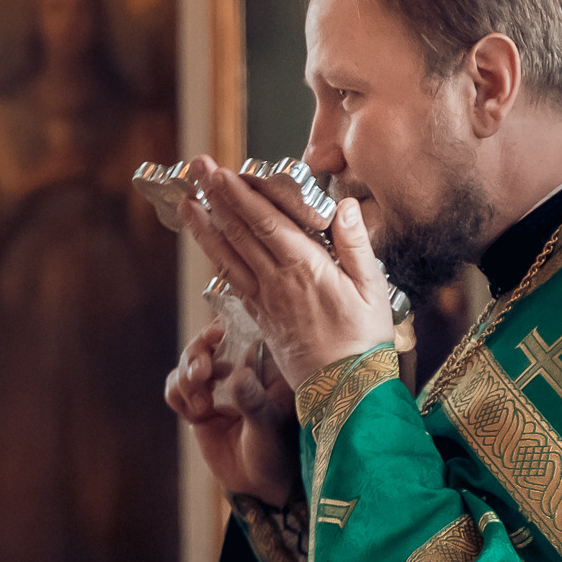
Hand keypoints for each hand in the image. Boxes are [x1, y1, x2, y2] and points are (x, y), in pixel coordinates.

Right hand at [163, 320, 300, 505]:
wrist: (260, 485)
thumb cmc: (277, 452)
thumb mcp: (269, 426)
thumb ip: (253, 401)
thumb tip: (238, 375)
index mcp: (265, 364)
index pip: (242, 329)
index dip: (223, 326)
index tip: (214, 335)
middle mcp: (239, 368)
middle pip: (207, 342)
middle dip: (197, 354)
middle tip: (202, 373)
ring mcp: (217, 386)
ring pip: (189, 362)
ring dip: (185, 376)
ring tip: (201, 403)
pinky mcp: (199, 405)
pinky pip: (176, 388)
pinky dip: (176, 393)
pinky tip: (194, 410)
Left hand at [179, 158, 397, 386]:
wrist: (344, 393)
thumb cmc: (364, 341)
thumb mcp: (373, 289)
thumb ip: (356, 245)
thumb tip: (345, 206)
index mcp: (305, 269)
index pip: (265, 223)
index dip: (239, 196)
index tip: (220, 172)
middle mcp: (277, 282)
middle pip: (239, 232)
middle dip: (215, 197)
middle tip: (197, 167)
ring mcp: (264, 301)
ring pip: (227, 256)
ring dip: (204, 227)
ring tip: (187, 202)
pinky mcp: (260, 318)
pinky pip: (231, 282)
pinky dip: (216, 258)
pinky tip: (209, 245)